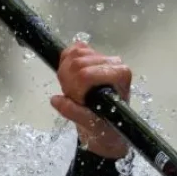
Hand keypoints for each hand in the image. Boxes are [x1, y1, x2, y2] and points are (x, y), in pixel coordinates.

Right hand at [50, 42, 131, 158]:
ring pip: (73, 54)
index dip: (74, 89)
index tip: (78, 101)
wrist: (107, 122)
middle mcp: (114, 62)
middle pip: (77, 62)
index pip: (85, 75)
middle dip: (68, 82)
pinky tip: (70, 77)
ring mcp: (103, 57)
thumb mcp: (92, 125)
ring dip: (66, 73)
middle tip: (73, 98)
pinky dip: (64, 63)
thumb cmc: (106, 124)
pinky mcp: (92, 54)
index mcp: (120, 75)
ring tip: (73, 90)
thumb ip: (75, 113)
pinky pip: (72, 50)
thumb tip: (56, 100)